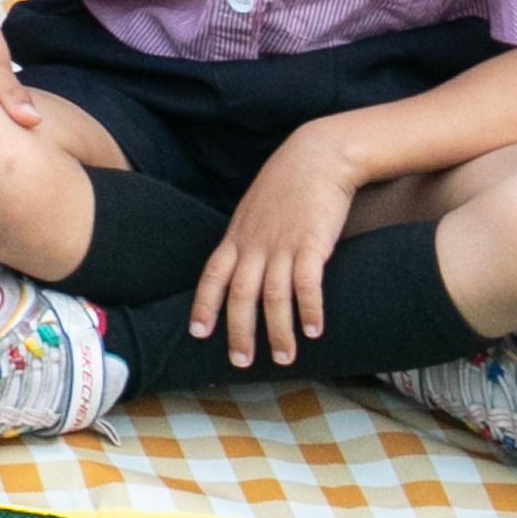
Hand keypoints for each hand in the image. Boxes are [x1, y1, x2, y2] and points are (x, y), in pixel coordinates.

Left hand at [183, 126, 365, 367]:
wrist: (318, 155)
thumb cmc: (288, 185)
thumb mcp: (255, 211)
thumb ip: (247, 239)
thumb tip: (242, 266)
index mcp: (238, 237)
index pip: (212, 275)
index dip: (204, 305)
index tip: (198, 333)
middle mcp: (255, 243)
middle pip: (240, 294)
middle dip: (239, 331)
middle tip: (241, 362)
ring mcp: (282, 243)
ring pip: (273, 295)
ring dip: (278, 330)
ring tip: (285, 358)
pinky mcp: (312, 242)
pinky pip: (307, 282)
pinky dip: (309, 308)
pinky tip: (314, 331)